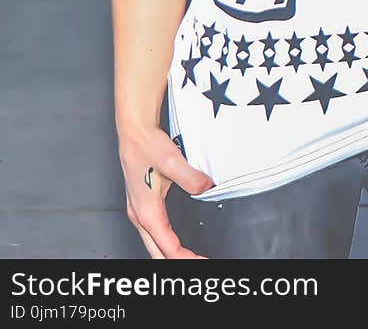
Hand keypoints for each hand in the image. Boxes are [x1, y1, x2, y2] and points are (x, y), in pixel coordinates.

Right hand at [118, 124, 214, 258]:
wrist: (134, 130)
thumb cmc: (145, 144)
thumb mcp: (172, 161)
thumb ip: (191, 178)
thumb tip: (206, 189)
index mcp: (146, 212)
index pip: (168, 249)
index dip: (187, 259)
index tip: (203, 262)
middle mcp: (140, 216)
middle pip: (158, 254)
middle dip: (179, 262)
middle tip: (200, 263)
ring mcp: (138, 211)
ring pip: (154, 245)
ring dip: (171, 255)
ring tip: (191, 258)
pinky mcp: (141, 204)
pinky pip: (153, 233)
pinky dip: (165, 243)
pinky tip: (175, 240)